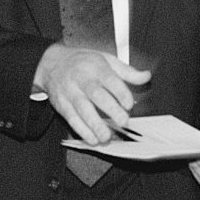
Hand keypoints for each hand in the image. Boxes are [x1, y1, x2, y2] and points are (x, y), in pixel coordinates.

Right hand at [34, 43, 151, 143]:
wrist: (52, 63)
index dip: (121, 92)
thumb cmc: (85, 62)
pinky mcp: (61, 105)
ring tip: (106, 137)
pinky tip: (92, 139)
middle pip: (96, 95)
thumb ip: (127, 71)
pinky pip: (71, 119)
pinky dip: (82, 131)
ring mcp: (70, 93)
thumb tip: (147, 76)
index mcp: (96, 67)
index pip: (110, 79)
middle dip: (110, 110)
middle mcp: (82, 80)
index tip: (129, 104)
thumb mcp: (107, 60)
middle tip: (123, 122)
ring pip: (82, 110)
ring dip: (95, 125)